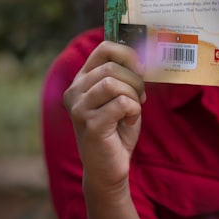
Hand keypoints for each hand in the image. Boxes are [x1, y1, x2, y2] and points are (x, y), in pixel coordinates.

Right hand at [64, 40, 145, 193]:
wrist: (108, 169)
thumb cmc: (117, 131)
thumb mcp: (120, 97)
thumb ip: (125, 76)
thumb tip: (144, 53)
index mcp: (81, 81)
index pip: (103, 49)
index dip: (128, 53)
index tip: (142, 68)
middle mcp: (74, 92)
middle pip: (111, 67)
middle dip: (135, 79)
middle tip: (141, 96)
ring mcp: (79, 108)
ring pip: (113, 83)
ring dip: (133, 94)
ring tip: (134, 108)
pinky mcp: (90, 124)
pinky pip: (120, 103)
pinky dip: (133, 110)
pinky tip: (128, 121)